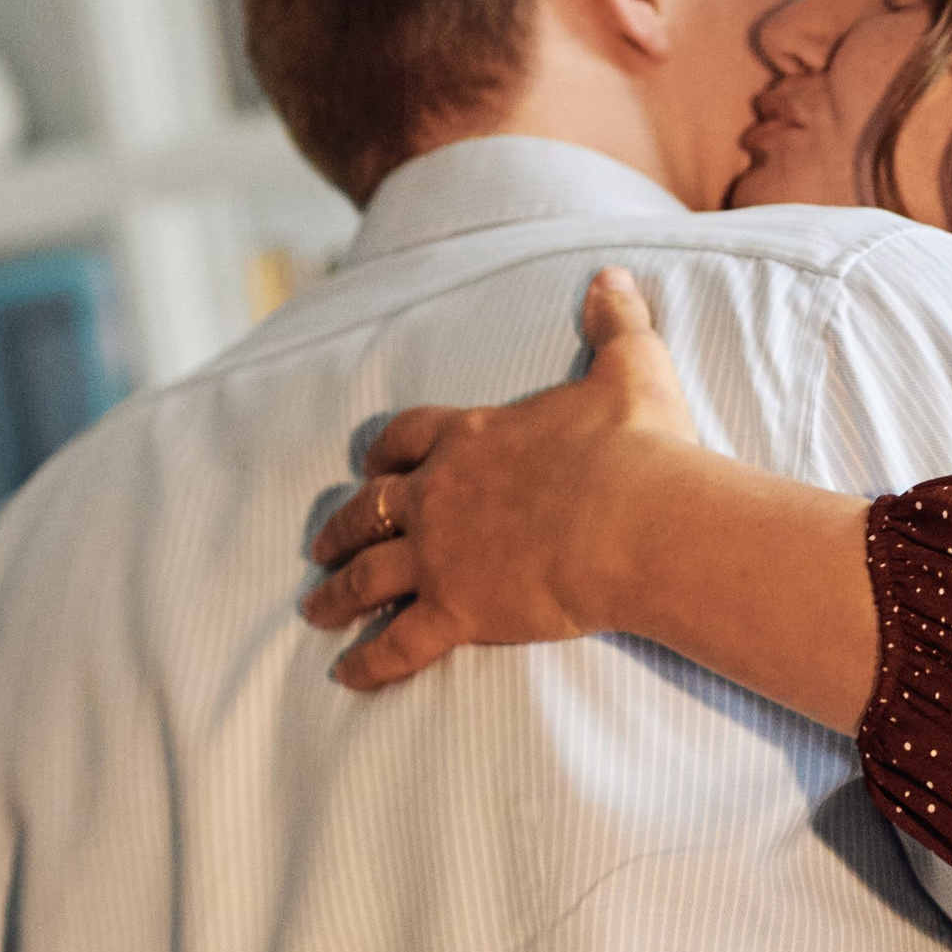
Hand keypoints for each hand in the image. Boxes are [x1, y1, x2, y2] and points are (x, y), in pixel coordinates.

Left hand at [303, 267, 697, 690]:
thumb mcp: (631, 368)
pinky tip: (346, 675)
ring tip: (314, 610)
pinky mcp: (458, 610)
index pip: (409, 438)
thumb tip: (614, 276)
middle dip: (342, 527)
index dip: (386, 454)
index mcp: (473, 437)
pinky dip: (369, 662)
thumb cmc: (636, 447)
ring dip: (337, 594)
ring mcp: (442, 555)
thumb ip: (616, 323)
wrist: (637, 518)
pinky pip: (399, 642)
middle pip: (371, 508)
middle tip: (321, 545)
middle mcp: (441, 494)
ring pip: (367, 576)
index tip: (369, 466)